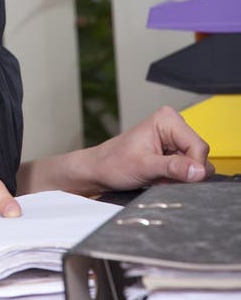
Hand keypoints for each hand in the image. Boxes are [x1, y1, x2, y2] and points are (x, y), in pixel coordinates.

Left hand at [90, 106, 214, 190]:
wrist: (100, 170)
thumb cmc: (114, 163)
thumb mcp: (144, 167)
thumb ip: (173, 168)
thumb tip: (199, 171)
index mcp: (167, 119)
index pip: (199, 146)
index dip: (194, 167)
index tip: (178, 180)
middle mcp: (174, 126)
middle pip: (200, 156)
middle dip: (184, 173)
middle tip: (162, 178)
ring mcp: (174, 139)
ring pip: (195, 165)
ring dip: (180, 177)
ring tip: (158, 177)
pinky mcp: (173, 152)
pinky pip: (187, 170)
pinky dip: (176, 179)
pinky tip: (160, 178)